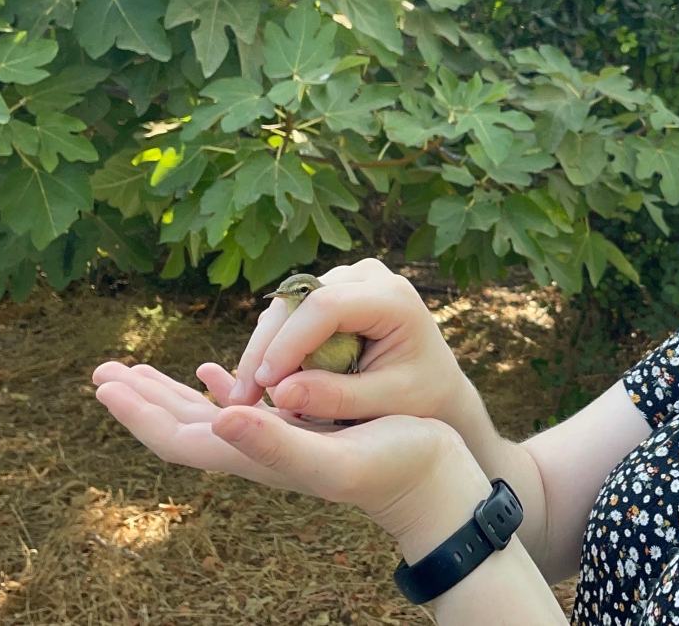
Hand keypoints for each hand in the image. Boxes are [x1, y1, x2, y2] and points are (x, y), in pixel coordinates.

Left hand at [92, 360, 489, 551]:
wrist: (435, 482)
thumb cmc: (393, 467)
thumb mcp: (334, 456)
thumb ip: (276, 441)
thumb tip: (220, 418)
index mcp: (256, 456)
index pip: (179, 439)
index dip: (138, 413)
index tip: (103, 383)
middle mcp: (259, 450)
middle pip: (183, 428)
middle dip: (142, 398)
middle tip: (103, 370)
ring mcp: (279, 440)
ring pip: (209, 414)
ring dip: (171, 392)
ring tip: (137, 370)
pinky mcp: (304, 425)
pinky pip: (248, 403)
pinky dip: (221, 385)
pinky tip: (212, 371)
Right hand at [226, 258, 472, 424]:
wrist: (435, 383)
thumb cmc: (421, 395)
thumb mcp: (389, 402)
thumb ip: (339, 397)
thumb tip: (281, 394)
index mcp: (393, 298)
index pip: (327, 306)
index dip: (290, 343)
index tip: (265, 384)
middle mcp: (368, 276)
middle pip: (298, 301)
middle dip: (266, 348)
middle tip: (242, 398)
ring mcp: (346, 279)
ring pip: (286, 305)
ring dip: (263, 347)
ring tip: (247, 395)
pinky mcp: (329, 291)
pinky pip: (288, 313)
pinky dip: (272, 345)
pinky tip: (263, 380)